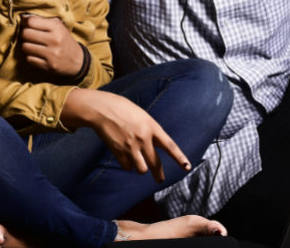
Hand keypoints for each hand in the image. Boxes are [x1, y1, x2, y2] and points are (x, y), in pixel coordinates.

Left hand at [20, 14, 83, 76]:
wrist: (78, 60)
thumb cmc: (63, 40)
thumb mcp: (58, 26)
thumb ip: (42, 20)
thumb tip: (23, 18)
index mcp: (57, 27)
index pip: (31, 21)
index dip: (26, 23)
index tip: (28, 25)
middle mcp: (55, 40)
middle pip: (26, 34)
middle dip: (25, 34)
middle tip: (30, 36)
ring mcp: (52, 54)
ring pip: (25, 47)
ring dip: (27, 46)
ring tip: (33, 46)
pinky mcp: (49, 66)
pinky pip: (29, 59)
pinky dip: (31, 57)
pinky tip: (37, 55)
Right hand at [61, 88, 190, 182]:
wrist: (102, 109)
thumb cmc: (123, 109)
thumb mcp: (142, 116)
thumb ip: (150, 130)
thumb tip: (155, 145)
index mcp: (152, 127)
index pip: (170, 146)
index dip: (179, 158)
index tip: (187, 167)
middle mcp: (144, 139)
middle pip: (156, 164)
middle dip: (159, 175)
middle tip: (160, 180)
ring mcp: (131, 147)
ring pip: (141, 169)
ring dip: (140, 168)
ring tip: (137, 163)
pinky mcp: (118, 152)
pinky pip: (127, 167)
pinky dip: (127, 165)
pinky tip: (125, 157)